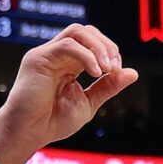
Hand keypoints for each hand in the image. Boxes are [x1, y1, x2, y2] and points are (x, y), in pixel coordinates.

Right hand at [0, 24, 138, 149]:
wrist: (30, 132)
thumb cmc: (53, 121)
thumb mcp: (89, 102)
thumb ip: (108, 86)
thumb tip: (132, 73)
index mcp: (69, 63)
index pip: (93, 41)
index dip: (110, 51)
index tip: (117, 71)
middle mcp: (58, 55)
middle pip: (86, 31)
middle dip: (107, 46)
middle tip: (114, 68)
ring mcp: (47, 54)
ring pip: (77, 31)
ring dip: (98, 47)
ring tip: (106, 68)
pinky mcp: (38, 58)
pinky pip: (67, 45)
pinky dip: (86, 56)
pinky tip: (95, 72)